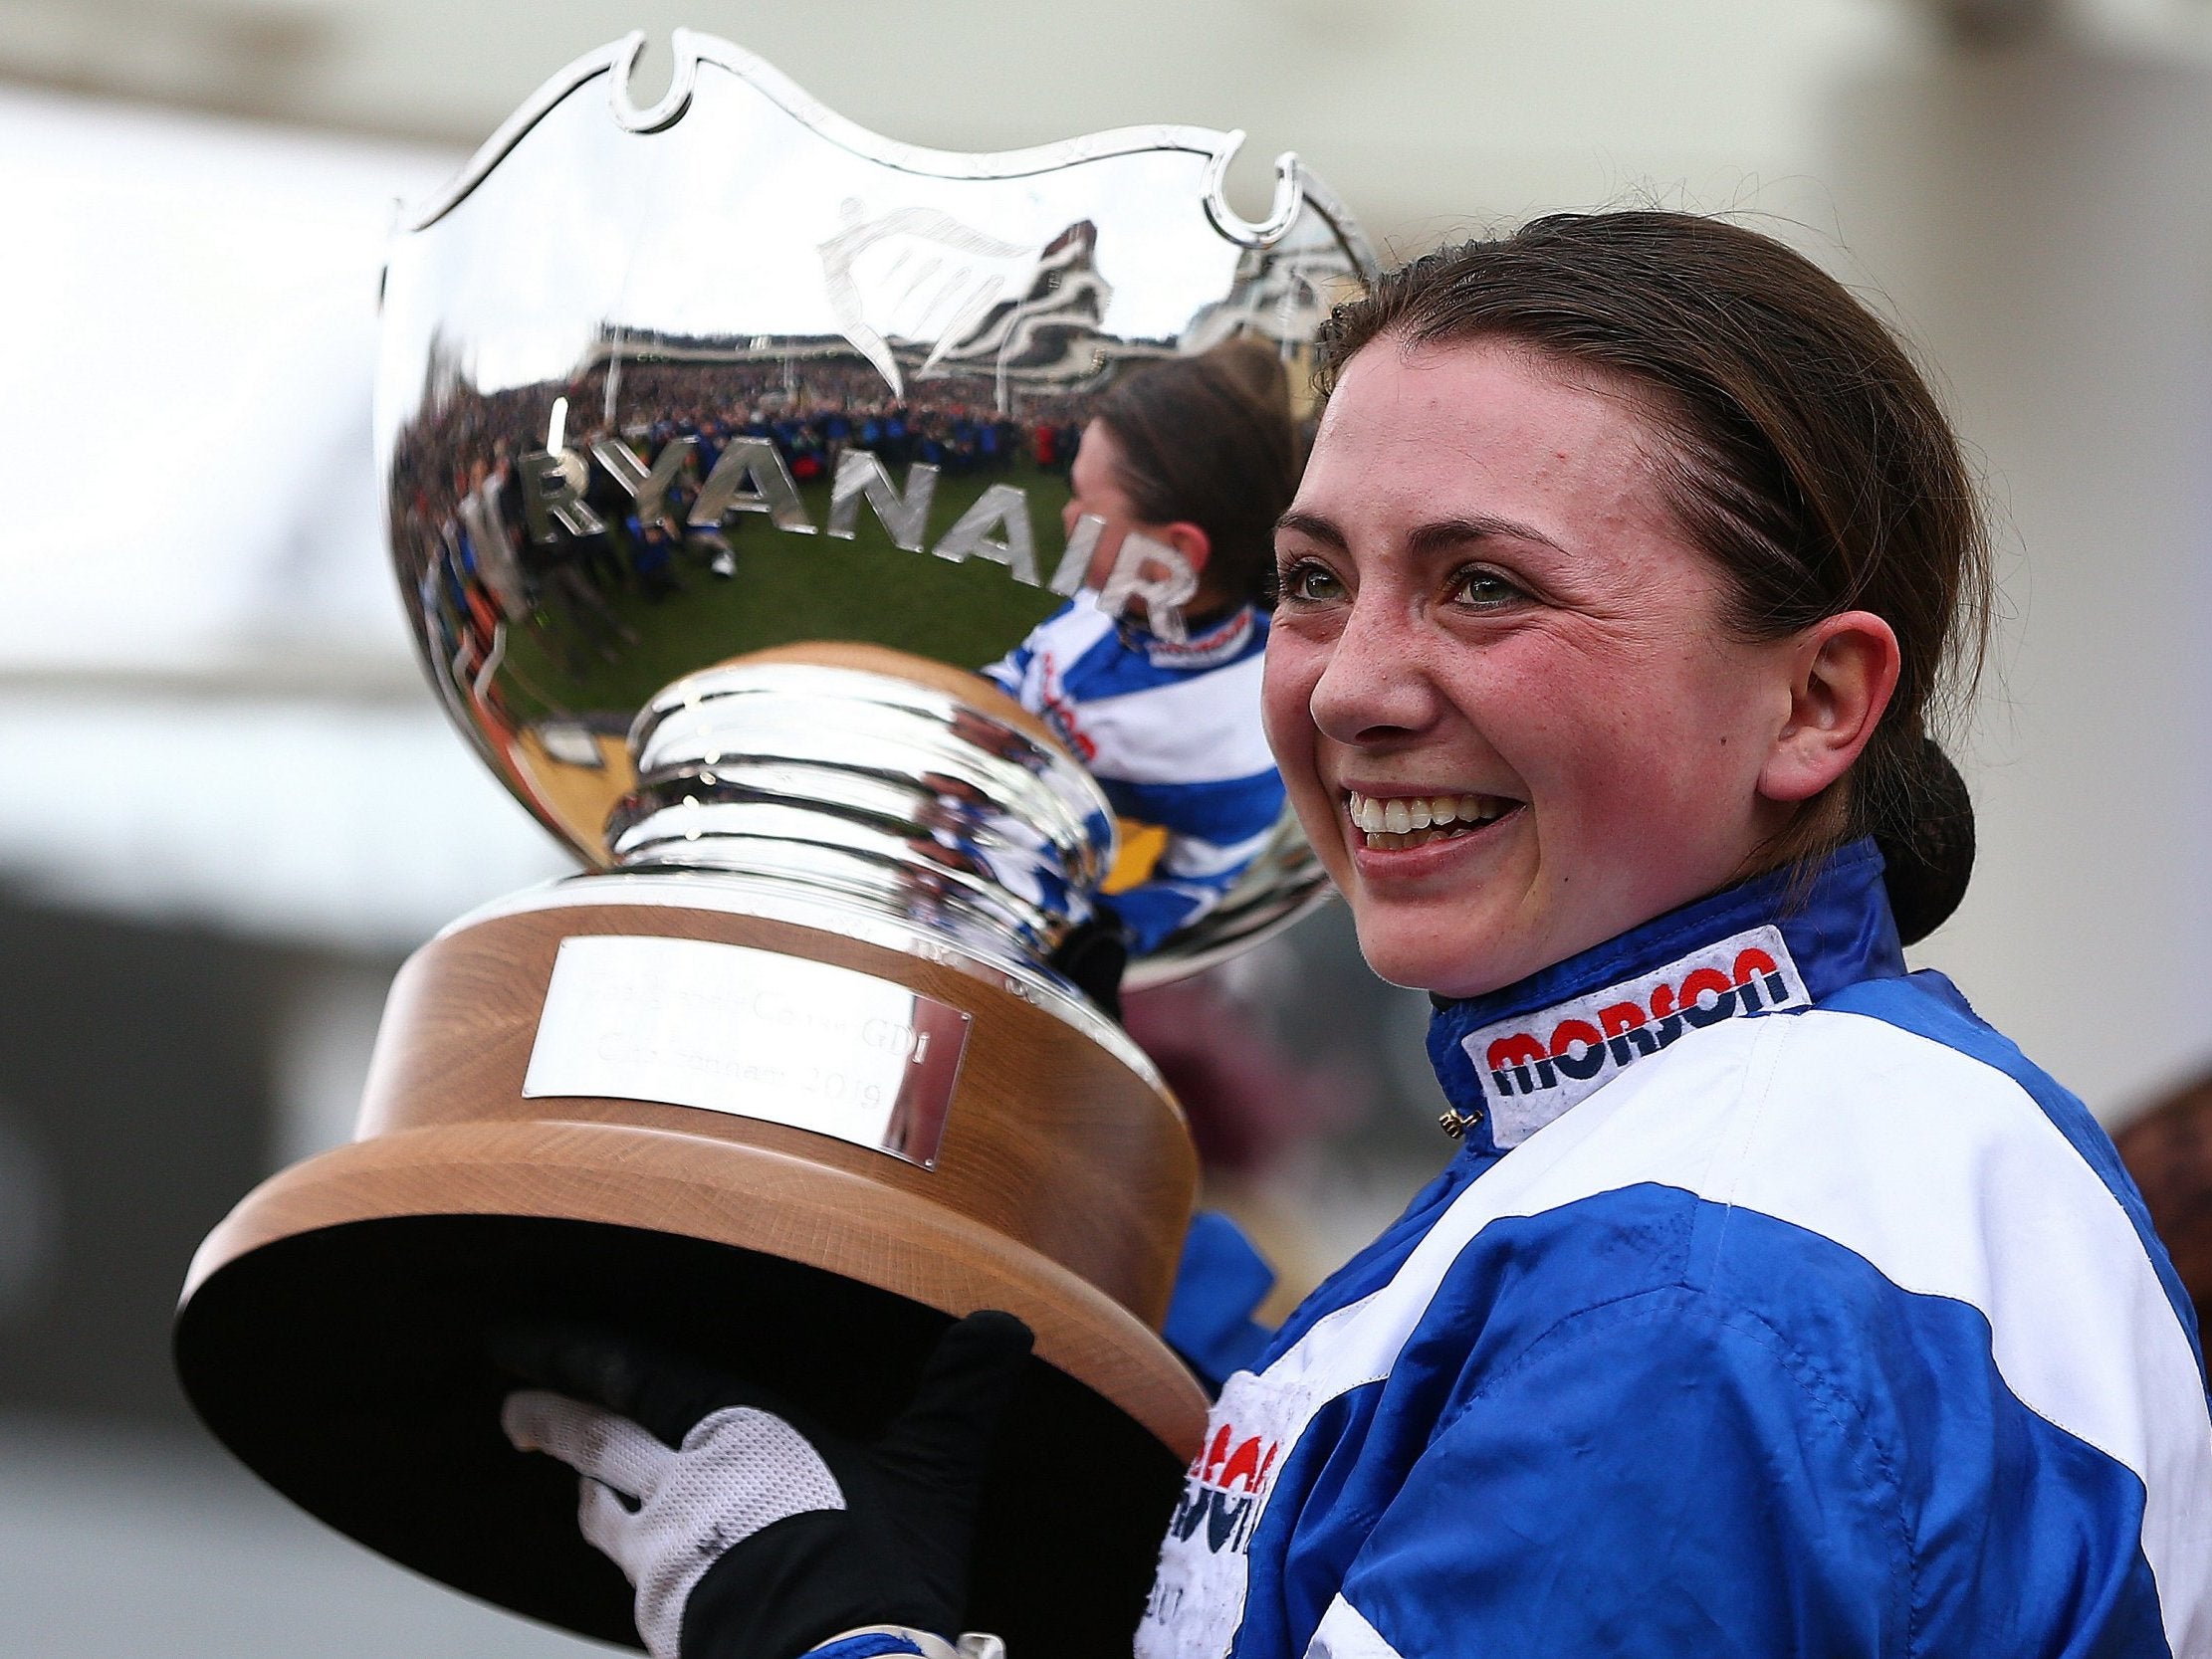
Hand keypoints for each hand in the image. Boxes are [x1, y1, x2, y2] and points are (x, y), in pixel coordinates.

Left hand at [499, 1310, 1032, 1658]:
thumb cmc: (879, 1569)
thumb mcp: (933, 1469)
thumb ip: (961, 1394)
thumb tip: (1009, 1327)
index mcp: (732, 1435)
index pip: (630, 1378)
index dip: (569, 1356)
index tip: (519, 1343)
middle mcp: (680, 1495)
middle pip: (593, 1445)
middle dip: (547, 1420)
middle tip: (512, 1410)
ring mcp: (663, 1574)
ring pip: (607, 1525)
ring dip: (592, 1501)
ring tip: (585, 1493)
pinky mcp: (667, 1636)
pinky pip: (641, 1596)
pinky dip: (644, 1577)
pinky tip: (661, 1588)